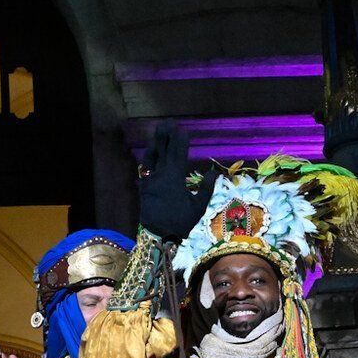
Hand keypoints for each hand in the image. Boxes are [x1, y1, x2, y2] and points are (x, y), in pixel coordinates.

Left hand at [136, 122, 219, 241]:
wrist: (158, 235)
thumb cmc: (181, 222)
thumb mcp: (198, 207)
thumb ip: (206, 188)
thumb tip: (213, 172)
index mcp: (175, 179)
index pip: (178, 154)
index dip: (180, 141)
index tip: (182, 130)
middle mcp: (161, 176)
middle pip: (163, 152)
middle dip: (166, 136)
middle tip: (167, 123)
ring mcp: (150, 181)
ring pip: (151, 159)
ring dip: (155, 145)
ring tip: (156, 134)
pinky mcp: (143, 188)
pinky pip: (143, 170)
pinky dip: (147, 160)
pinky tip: (148, 155)